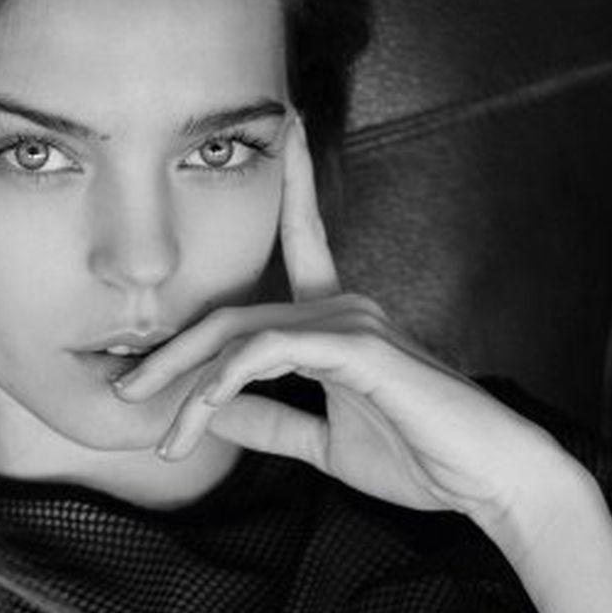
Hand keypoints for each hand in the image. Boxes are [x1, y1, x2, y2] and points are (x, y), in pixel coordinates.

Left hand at [114, 117, 576, 550]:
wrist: (491, 480)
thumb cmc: (423, 460)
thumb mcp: (326, 442)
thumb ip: (272, 422)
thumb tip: (215, 415)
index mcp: (339, 322)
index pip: (298, 243)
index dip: (284, 185)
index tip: (274, 132)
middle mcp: (343, 308)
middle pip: (231, 313)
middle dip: (169, 352)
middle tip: (121, 387)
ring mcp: (351, 323)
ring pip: (239, 335)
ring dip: (185, 383)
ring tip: (150, 426)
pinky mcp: (358, 349)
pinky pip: (268, 354)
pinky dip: (225, 383)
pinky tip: (200, 412)